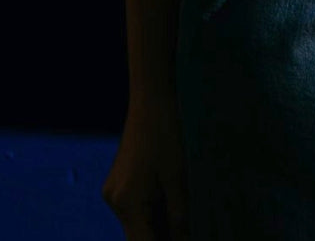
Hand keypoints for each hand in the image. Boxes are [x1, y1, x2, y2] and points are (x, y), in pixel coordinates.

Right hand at [102, 100, 189, 239]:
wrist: (150, 101)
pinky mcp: (118, 183)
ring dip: (158, 226)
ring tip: (183, 222)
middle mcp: (115, 201)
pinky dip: (152, 211)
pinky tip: (172, 207)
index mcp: (127, 202)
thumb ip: (179, 214)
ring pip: (137, 222)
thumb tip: (184, 240)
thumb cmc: (166, 135)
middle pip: (139, 235)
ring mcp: (114, 192)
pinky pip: (135, 207)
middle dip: (162, 237)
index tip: (184, 240)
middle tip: (187, 232)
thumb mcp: (177, 177)